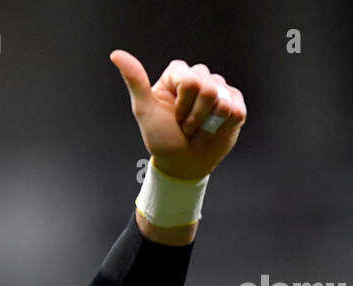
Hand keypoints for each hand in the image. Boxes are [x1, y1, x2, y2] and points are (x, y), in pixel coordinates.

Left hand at [109, 50, 246, 180]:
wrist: (183, 164)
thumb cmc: (162, 138)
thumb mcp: (144, 111)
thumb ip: (135, 81)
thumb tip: (116, 54)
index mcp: (177, 74)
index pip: (191, 81)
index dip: (183, 105)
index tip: (174, 116)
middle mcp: (199, 77)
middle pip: (208, 89)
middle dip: (195, 117)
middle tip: (186, 127)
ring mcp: (219, 89)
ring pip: (223, 101)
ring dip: (208, 124)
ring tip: (198, 129)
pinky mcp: (235, 103)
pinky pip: (236, 110)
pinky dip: (223, 127)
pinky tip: (213, 130)